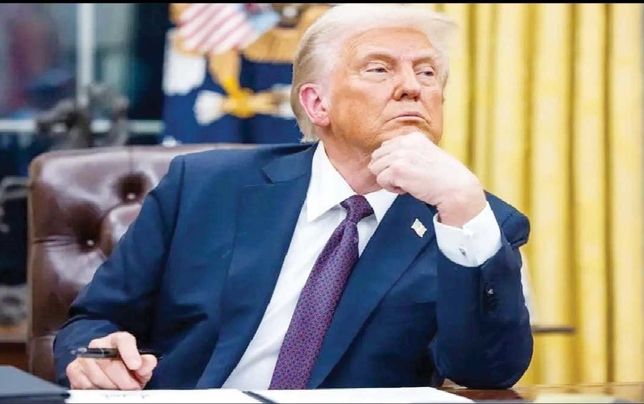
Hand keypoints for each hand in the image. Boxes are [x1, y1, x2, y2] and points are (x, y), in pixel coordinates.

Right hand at [66, 332, 157, 389]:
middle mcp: (99, 344)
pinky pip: (85, 385)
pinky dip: (97, 390)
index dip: (130, 352)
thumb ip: (146, 362)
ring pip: (98, 376)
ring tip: (120, 390)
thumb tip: (146, 363)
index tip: (136, 365)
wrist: (107, 372)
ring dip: (111, 387)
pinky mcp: (73, 369)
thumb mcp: (140, 365)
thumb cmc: (126, 367)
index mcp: (117, 339)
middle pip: (110, 363)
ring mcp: (85, 357)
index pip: (123, 340)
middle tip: (132, 387)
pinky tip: (105, 389)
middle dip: (123, 379)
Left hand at [368, 132, 486, 226]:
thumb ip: (407, 153)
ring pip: (375, 168)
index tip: (408, 171)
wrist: (456, 188)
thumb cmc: (444, 177)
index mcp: (413, 137)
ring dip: (388, 179)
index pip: (386, 147)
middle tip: (406, 178)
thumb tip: (385, 160)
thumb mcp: (426, 155)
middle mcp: (405, 142)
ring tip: (407, 183)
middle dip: (387, 170)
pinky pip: (380, 181)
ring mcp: (401, 155)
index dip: (392, 163)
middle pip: (376, 157)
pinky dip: (392, 188)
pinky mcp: (397, 169)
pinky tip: (408, 188)